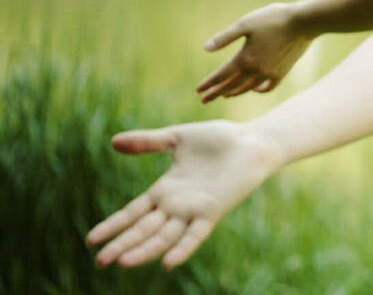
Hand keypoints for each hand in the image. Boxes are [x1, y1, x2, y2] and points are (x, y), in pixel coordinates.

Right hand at [86, 120, 278, 268]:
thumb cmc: (219, 138)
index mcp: (166, 189)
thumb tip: (113, 142)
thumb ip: (147, 142)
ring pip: (164, 235)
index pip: (132, 213)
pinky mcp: (213, 211)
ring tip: (122, 263)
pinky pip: (195, 234)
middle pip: (143, 229)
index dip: (113, 225)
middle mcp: (177, 204)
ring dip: (144, 250)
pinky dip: (182, 248)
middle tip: (100, 261)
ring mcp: (194, 210)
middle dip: (122, 244)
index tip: (91, 240)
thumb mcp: (176, 138)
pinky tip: (168, 263)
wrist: (252, 140)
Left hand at [196, 3, 313, 102]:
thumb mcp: (245, 24)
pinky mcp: (282, 72)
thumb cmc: (273, 19)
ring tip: (225, 95)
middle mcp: (257, 70)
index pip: (222, 75)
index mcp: (245, 59)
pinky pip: (267, 87)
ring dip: (234, 92)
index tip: (198, 91)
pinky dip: (258, 90)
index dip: (208, 83)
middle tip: (204, 100)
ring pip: (248, 88)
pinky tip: (253, 88)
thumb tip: (205, 48)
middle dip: (216, 92)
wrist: (304, 22)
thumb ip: (224, 38)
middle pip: (232, 86)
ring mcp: (271, 73)